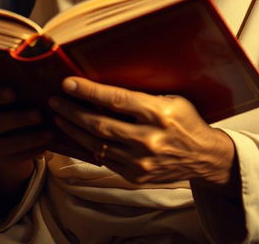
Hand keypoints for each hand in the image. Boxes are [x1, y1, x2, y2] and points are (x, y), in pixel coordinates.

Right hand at [0, 86, 52, 191]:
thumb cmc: (7, 99)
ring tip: (49, 133)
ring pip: (6, 144)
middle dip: (18, 119)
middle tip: (39, 114)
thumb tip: (36, 72)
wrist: (3, 129)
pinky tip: (47, 145)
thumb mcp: (3, 90)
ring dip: (29, 139)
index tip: (13, 92)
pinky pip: (15, 157)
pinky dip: (32, 151)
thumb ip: (12, 82)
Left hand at [49, 77, 235, 186]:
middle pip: (100, 124)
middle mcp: (148, 138)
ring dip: (74, 130)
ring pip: (97, 144)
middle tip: (55, 100)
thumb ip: (143, 96)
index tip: (68, 83)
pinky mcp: (135, 175)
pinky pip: (104, 160)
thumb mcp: (172, 100)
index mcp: (158, 114)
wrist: (203, 158)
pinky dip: (87, 146)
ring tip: (59, 117)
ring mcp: (140, 161)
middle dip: (72, 111)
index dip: (89, 91)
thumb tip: (108, 86)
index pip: (116, 100)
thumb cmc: (186, 122)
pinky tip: (77, 136)